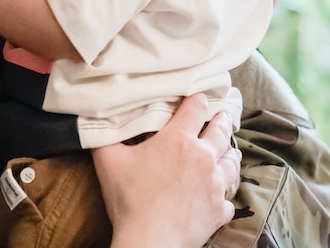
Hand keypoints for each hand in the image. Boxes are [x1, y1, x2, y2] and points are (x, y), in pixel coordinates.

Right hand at [93, 93, 239, 247]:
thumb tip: (98, 121)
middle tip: (222, 116)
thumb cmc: (129, 200)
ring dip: (230, 154)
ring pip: (231, 162)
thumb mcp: (108, 162)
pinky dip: (223, 195)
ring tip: (230, 150)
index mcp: (179, 139)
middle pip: (221, 130)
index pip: (196, 107)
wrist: (149, 242)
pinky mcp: (218, 210)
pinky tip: (218, 194)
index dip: (197, 98)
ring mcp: (215, 184)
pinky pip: (227, 198)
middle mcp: (203, 157)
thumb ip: (105, 136)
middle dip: (221, 121)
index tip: (197, 96)